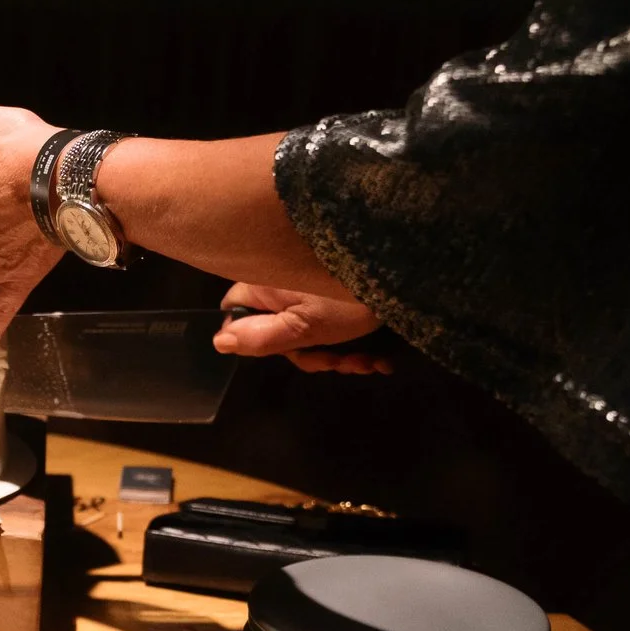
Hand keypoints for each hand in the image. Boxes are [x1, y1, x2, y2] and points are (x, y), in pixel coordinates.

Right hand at [213, 283, 391, 373]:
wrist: (410, 269)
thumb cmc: (350, 298)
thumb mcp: (304, 326)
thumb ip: (260, 337)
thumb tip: (218, 342)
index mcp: (266, 286)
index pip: (233, 311)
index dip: (251, 337)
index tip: (285, 350)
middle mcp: (283, 282)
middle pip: (275, 328)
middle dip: (309, 353)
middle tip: (336, 362)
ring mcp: (312, 286)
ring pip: (308, 330)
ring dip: (337, 355)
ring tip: (367, 362)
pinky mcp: (338, 290)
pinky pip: (332, 321)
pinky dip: (353, 343)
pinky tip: (379, 358)